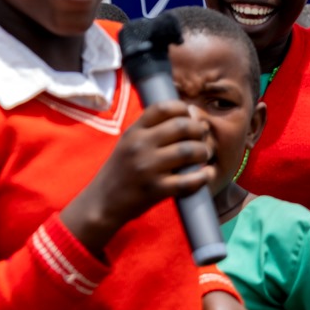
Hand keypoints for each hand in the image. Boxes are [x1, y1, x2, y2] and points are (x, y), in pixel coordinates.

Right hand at [63, 100, 213, 253]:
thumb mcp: (127, 143)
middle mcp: (140, 145)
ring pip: (188, 151)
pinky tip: (206, 174)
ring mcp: (147, 168)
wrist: (102, 202)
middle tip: (203, 136)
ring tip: (204, 155)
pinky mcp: (155, 190)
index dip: (182, 108)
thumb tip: (185, 116)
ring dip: (203, 151)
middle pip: (181, 126)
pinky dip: (203, 176)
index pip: (162, 108)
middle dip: (199, 130)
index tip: (190, 115)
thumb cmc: (120, 170)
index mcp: (133, 131)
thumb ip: (149, 129)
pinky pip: (188, 181)